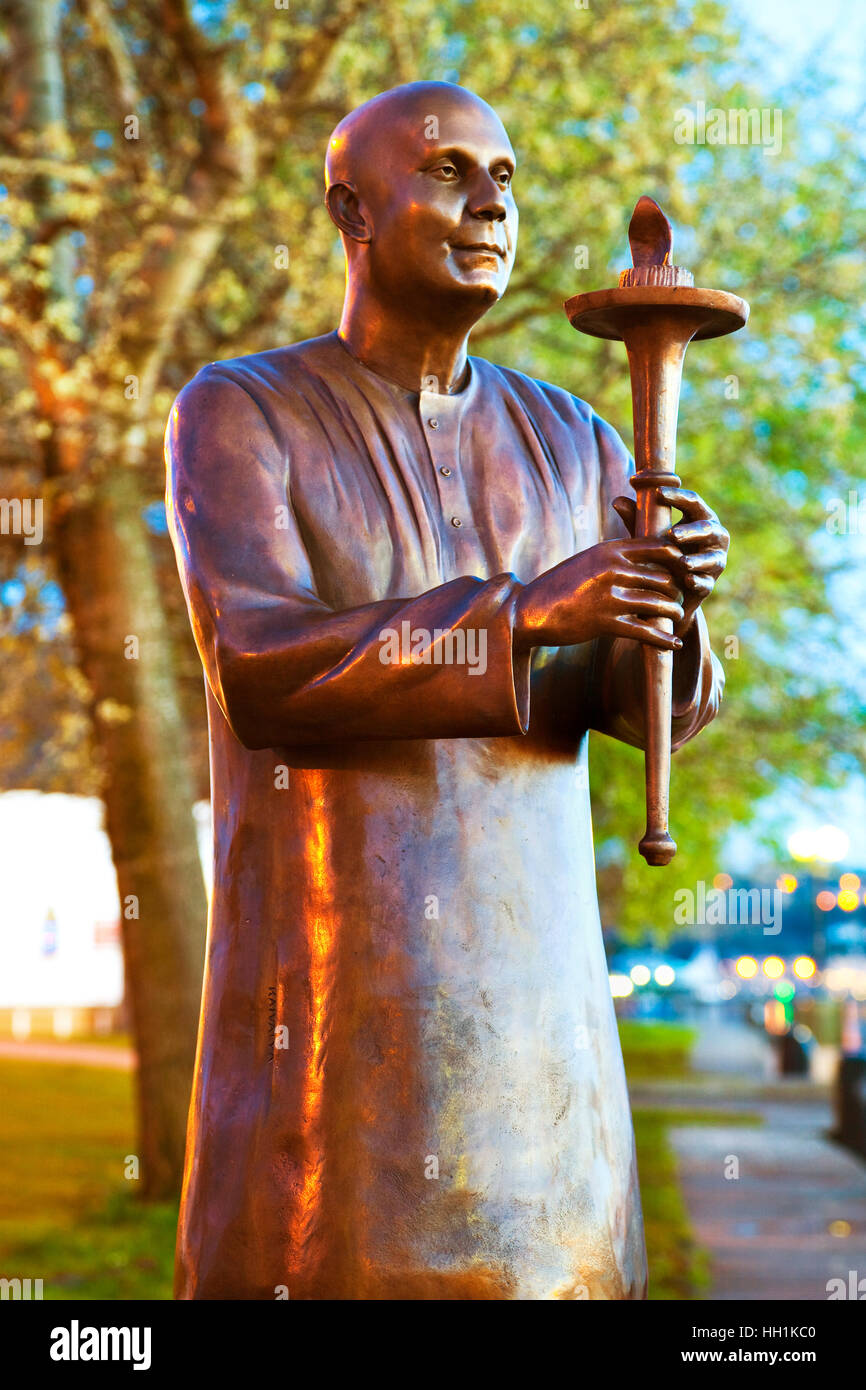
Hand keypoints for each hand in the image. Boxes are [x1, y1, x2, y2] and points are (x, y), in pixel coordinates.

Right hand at [514, 535, 686, 653]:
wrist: (529, 611)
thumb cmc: (559, 586)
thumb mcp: (587, 561)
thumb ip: (613, 557)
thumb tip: (640, 556)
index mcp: (609, 550)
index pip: (659, 547)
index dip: (677, 559)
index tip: (683, 569)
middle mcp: (612, 570)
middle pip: (663, 577)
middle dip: (676, 589)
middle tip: (679, 597)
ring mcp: (609, 596)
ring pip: (658, 603)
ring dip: (672, 612)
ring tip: (676, 616)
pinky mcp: (605, 623)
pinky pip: (645, 632)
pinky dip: (664, 639)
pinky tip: (675, 644)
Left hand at [612, 486, 728, 635]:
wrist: (672, 587)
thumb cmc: (662, 551)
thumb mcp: (648, 534)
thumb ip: (635, 519)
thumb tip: (616, 501)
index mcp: (700, 517)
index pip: (693, 501)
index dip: (678, 496)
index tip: (658, 493)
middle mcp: (714, 536)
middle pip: (707, 529)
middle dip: (691, 532)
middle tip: (673, 535)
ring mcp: (715, 560)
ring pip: (711, 558)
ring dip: (697, 560)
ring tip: (682, 563)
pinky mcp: (710, 583)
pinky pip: (706, 582)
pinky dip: (698, 582)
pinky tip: (688, 581)